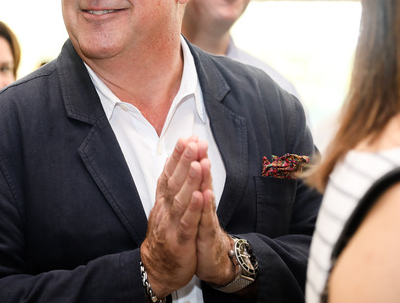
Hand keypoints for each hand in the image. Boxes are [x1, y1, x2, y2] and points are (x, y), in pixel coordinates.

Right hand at [140, 136, 205, 296]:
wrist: (156, 270)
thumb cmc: (165, 237)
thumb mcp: (164, 210)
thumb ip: (169, 190)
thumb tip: (174, 166)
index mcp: (163, 201)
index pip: (168, 174)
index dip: (177, 156)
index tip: (186, 138)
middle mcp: (165, 209)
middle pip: (174, 181)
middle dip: (184, 161)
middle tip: (192, 142)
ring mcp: (172, 224)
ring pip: (181, 199)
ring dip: (190, 180)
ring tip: (198, 162)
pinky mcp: (181, 240)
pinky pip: (188, 222)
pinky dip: (194, 209)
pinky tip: (201, 196)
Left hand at [194, 149, 236, 284]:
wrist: (213, 261)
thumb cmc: (200, 233)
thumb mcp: (192, 210)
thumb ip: (190, 190)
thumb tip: (186, 170)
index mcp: (195, 198)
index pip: (192, 174)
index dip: (189, 157)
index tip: (188, 138)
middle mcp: (203, 204)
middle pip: (201, 179)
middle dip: (197, 160)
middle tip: (197, 141)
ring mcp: (206, 218)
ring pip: (205, 195)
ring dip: (203, 179)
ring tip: (202, 162)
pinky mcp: (207, 234)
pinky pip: (206, 219)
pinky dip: (204, 207)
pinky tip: (204, 194)